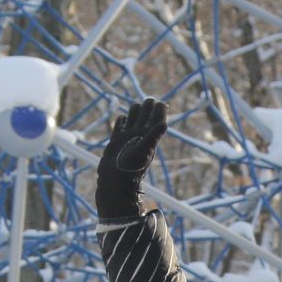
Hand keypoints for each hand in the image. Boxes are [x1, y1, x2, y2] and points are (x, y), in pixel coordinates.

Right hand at [96, 97, 168, 220]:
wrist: (116, 180)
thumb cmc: (131, 167)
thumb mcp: (144, 150)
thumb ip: (153, 135)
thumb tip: (165, 124)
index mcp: (149, 136)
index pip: (157, 119)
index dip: (160, 110)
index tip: (160, 103)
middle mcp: (139, 135)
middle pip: (145, 115)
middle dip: (147, 106)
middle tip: (148, 101)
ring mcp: (128, 137)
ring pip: (132, 118)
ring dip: (134, 111)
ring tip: (137, 108)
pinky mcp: (116, 141)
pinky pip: (120, 126)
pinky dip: (121, 121)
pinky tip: (122, 119)